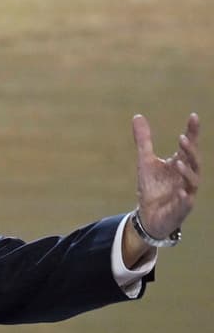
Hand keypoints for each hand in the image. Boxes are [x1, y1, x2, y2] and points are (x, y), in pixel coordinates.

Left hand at [133, 112, 199, 237]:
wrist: (149, 216)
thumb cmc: (153, 187)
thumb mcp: (145, 161)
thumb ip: (144, 140)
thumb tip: (138, 115)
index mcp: (181, 164)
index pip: (189, 146)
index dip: (193, 132)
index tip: (193, 116)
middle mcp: (187, 177)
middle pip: (194, 161)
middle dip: (190, 150)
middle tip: (182, 138)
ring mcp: (186, 193)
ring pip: (192, 181)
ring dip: (187, 171)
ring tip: (178, 162)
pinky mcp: (181, 209)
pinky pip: (186, 203)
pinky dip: (186, 197)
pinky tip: (183, 192)